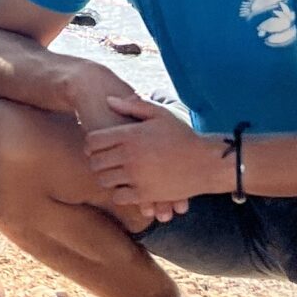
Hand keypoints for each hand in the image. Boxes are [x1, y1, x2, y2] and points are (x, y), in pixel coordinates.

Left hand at [84, 96, 219, 213]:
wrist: (206, 162)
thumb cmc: (182, 135)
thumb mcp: (160, 114)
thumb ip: (133, 106)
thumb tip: (108, 99)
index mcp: (130, 135)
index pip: (93, 141)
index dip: (90, 144)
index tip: (95, 147)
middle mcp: (129, 156)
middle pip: (95, 162)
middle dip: (95, 161)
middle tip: (102, 161)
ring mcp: (136, 176)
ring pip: (104, 180)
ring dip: (106, 177)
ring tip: (113, 173)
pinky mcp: (145, 194)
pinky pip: (118, 197)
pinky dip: (119, 192)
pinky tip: (126, 186)